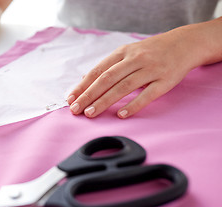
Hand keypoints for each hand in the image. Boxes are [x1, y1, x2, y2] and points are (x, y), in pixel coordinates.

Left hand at [67, 29, 195, 118]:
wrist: (184, 44)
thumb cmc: (151, 51)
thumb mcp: (127, 52)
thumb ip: (107, 66)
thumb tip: (84, 79)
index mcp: (123, 52)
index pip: (98, 70)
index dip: (83, 85)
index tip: (70, 98)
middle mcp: (135, 59)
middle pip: (107, 79)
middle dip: (88, 95)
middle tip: (75, 109)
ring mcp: (151, 69)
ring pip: (123, 87)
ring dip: (104, 101)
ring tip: (90, 113)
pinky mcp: (165, 80)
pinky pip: (147, 95)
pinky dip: (133, 105)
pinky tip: (120, 115)